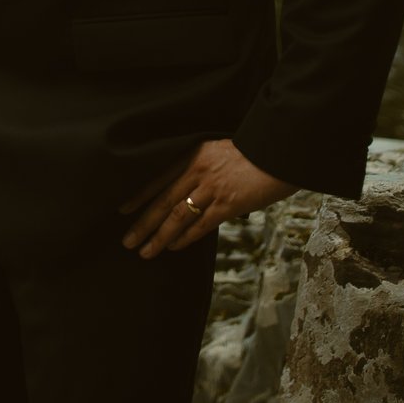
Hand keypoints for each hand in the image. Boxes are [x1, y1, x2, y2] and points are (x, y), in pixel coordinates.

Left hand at [120, 139, 294, 257]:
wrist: (280, 150)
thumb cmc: (255, 152)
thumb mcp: (221, 152)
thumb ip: (204, 168)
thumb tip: (193, 188)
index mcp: (194, 155)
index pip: (159, 178)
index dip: (139, 196)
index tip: (122, 210)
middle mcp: (198, 171)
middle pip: (163, 201)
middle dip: (143, 223)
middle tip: (126, 240)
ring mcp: (212, 188)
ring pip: (178, 216)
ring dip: (159, 237)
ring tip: (145, 252)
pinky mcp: (228, 204)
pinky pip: (201, 225)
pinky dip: (185, 238)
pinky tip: (173, 247)